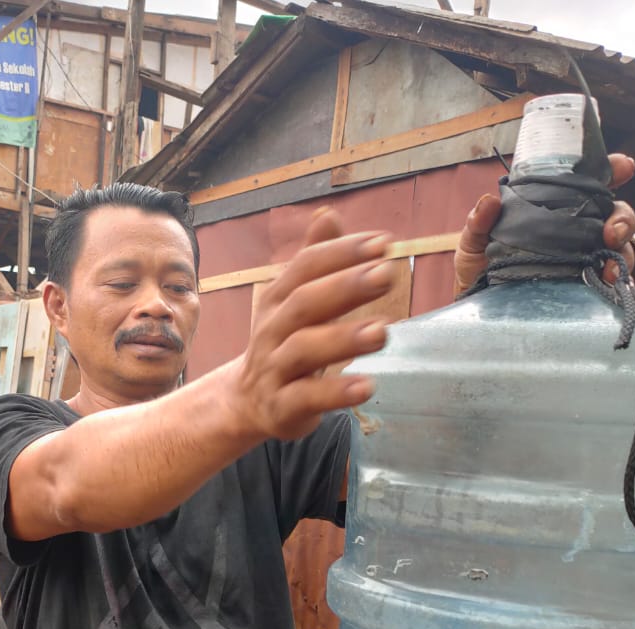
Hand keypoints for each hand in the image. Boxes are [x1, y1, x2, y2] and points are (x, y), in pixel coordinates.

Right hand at [231, 211, 393, 441]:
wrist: (248, 401)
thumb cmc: (284, 343)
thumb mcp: (294, 301)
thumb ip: (314, 263)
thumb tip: (328, 214)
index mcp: (278, 299)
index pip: (306, 267)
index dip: (341, 253)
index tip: (383, 243)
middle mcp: (272, 330)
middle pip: (304, 303)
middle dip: (345, 287)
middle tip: (387, 273)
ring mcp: (274, 369)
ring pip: (303, 350)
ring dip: (343, 339)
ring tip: (383, 331)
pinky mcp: (282, 407)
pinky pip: (306, 398)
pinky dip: (335, 393)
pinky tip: (367, 386)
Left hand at [454, 154, 634, 294]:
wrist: (476, 309)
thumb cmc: (477, 270)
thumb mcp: (472, 243)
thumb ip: (478, 223)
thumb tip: (490, 201)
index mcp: (552, 210)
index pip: (588, 185)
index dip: (611, 171)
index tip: (623, 166)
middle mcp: (574, 231)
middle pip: (615, 214)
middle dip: (623, 218)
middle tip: (613, 233)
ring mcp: (582, 258)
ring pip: (620, 246)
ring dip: (624, 252)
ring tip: (608, 267)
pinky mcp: (583, 287)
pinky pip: (612, 282)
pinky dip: (619, 282)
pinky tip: (612, 286)